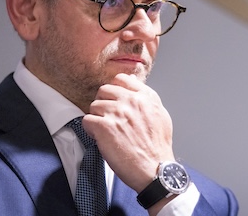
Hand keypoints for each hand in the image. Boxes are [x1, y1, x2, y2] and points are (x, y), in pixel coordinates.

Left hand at [81, 73, 174, 190]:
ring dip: (97, 118)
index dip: (114, 89)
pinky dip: (90, 130)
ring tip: (106, 131)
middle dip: (103, 103)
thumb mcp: (161, 114)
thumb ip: (147, 97)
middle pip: (104, 90)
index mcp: (146, 97)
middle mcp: (131, 101)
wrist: (155, 168)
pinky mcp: (104, 127)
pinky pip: (87, 120)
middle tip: (107, 117)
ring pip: (94, 106)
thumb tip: (134, 82)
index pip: (121, 79)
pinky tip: (100, 138)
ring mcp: (117, 112)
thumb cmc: (158, 146)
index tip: (113, 100)